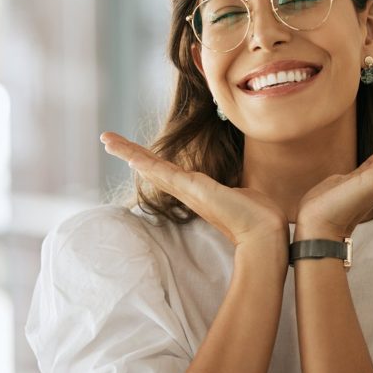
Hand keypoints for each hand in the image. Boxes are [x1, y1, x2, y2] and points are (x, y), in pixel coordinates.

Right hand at [100, 132, 288, 248]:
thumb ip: (234, 189)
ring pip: (152, 168)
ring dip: (129, 153)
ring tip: (108, 140)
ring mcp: (189, 191)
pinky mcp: (194, 190)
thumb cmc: (258, 216)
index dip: (148, 160)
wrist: (265, 232)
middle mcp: (188, 191)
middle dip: (129, 152)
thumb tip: (241, 189)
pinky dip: (147, 163)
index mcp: (197, 190)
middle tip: (106, 140)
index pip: (166, 171)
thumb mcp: (242, 193)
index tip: (132, 152)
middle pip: (151, 168)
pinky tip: (131, 156)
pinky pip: (165, 173)